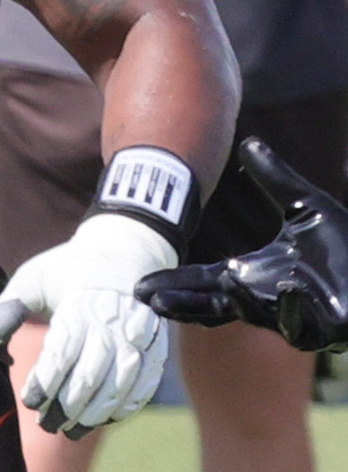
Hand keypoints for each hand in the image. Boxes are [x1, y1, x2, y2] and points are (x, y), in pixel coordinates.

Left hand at [0, 212, 176, 435]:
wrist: (124, 249)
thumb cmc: (68, 269)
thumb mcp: (32, 279)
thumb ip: (8, 310)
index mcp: (81, 305)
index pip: (63, 352)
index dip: (46, 381)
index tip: (29, 401)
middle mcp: (113, 321)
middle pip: (92, 374)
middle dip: (68, 405)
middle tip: (46, 425)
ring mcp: (139, 333)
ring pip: (121, 382)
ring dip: (97, 412)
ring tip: (73, 431)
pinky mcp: (156, 342)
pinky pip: (148, 379)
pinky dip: (129, 404)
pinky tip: (107, 419)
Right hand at [138, 136, 347, 351]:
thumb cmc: (343, 246)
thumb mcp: (307, 206)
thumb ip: (276, 180)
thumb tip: (249, 143)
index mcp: (252, 276)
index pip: (204, 283)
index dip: (175, 284)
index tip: (144, 286)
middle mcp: (261, 300)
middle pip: (212, 307)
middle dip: (185, 305)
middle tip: (153, 301)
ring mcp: (286, 317)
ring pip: (253, 314)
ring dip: (238, 301)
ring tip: (224, 283)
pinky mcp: (315, 328)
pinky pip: (298, 323)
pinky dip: (291, 308)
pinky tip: (285, 291)